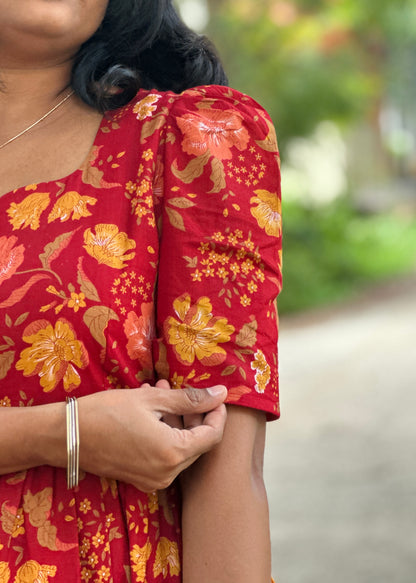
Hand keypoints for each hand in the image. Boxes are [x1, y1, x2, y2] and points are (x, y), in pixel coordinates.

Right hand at [77, 383, 226, 491]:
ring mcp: (154, 480)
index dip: (217, 413)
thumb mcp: (152, 399)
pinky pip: (165, 456)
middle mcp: (167, 474)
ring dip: (177, 421)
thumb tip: (221, 393)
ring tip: (159, 393)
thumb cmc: (107, 412)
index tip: (213, 395)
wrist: (66, 436)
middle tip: (176, 389)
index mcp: (173, 454)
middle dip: (193, 414)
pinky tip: (150, 412)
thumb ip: (190, 398)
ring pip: (181, 448)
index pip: (213, 436)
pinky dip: (164, 434)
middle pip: (198, 443)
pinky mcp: (142, 480)